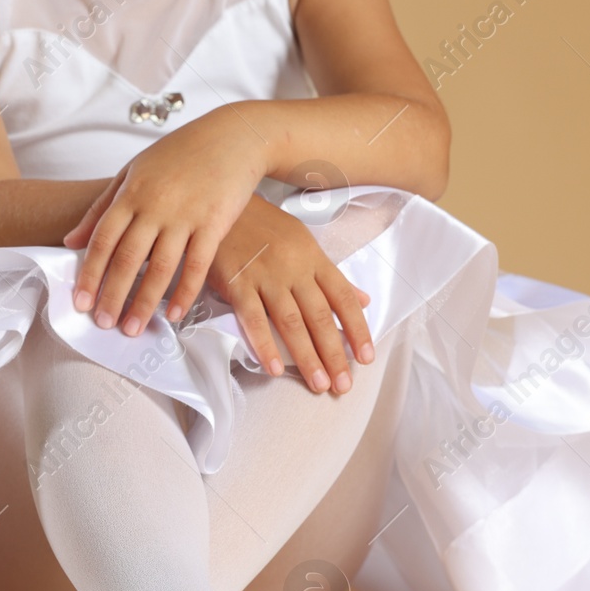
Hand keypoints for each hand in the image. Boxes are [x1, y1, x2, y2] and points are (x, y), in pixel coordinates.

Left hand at [63, 108, 266, 334]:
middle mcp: (155, 206)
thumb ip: (101, 207)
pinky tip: (173, 314)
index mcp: (131, 193)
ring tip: (133, 328)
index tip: (80, 302)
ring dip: (144, 302)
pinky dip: (184, 292)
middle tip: (103, 323)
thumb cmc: (179, 154)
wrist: (232, 137)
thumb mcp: (133, 172)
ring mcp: (185, 216)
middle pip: (127, 258)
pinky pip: (197, 265)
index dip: (89, 274)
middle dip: (112, 295)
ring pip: (160, 267)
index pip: (103, 240)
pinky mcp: (214, 224)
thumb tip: (71, 240)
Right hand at [206, 195, 374, 393]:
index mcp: (313, 258)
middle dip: (334, 353)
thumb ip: (330, 275)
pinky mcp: (237, 283)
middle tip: (343, 385)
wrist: (223, 205)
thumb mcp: (302, 241)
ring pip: (291, 322)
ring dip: (306, 357)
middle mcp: (294, 268)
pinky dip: (265, 345)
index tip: (366, 357)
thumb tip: (363, 299)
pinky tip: (276, 369)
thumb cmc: (262, 225)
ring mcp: (265, 276)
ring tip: (319, 384)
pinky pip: (253, 319)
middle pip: (319, 316)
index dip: (357, 330)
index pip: (343, 298)